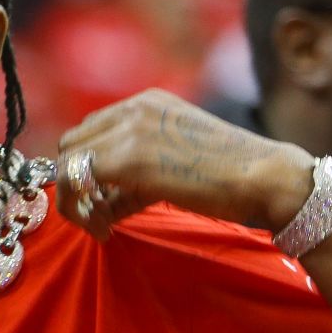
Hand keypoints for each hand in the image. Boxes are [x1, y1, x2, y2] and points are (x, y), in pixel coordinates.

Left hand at [55, 90, 315, 240]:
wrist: (265, 177)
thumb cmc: (230, 177)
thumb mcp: (174, 162)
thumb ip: (134, 174)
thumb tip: (100, 203)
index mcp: (146, 102)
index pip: (90, 131)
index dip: (87, 169)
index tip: (101, 201)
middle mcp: (133, 107)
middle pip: (72, 144)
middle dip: (75, 182)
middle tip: (98, 216)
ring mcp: (129, 129)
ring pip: (66, 161)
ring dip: (74, 199)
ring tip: (101, 225)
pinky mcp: (128, 157)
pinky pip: (74, 179)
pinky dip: (78, 209)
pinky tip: (104, 229)